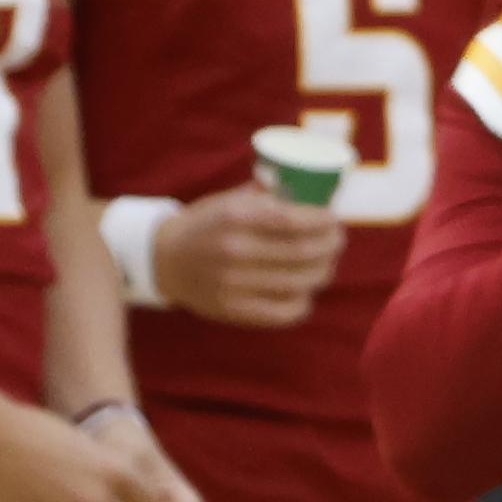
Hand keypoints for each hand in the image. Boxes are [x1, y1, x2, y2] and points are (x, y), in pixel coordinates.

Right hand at [153, 183, 343, 326]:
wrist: (164, 259)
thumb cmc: (206, 225)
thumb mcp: (229, 201)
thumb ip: (266, 195)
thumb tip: (310, 190)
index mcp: (235, 218)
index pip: (294, 221)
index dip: (323, 221)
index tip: (333, 219)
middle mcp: (236, 251)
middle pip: (304, 253)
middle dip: (331, 245)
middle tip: (337, 240)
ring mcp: (235, 284)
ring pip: (300, 283)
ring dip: (322, 272)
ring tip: (326, 264)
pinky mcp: (236, 310)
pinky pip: (285, 312)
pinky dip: (303, 302)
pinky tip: (304, 291)